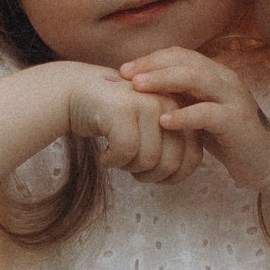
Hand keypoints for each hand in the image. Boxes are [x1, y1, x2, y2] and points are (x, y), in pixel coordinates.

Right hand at [67, 64, 199, 183]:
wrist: (76, 91)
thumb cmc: (115, 118)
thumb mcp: (149, 129)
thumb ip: (170, 144)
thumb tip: (180, 173)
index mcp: (181, 109)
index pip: (193, 155)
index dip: (176, 176)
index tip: (156, 179)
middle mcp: (168, 102)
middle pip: (171, 162)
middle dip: (150, 175)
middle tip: (132, 170)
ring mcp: (146, 102)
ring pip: (148, 159)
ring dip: (129, 168)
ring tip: (117, 158)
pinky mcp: (123, 107)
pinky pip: (126, 152)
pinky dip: (112, 161)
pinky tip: (104, 155)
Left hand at [120, 50, 269, 194]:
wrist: (265, 161)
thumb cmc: (226, 137)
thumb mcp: (198, 112)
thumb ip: (178, 98)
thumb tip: (138, 92)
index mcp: (214, 74)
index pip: (179, 55)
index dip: (150, 58)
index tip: (123, 70)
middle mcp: (224, 79)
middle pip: (185, 61)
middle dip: (152, 65)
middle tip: (125, 74)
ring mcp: (232, 98)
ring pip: (196, 79)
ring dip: (164, 80)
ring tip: (138, 88)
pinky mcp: (237, 121)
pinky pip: (207, 113)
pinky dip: (184, 115)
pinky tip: (163, 121)